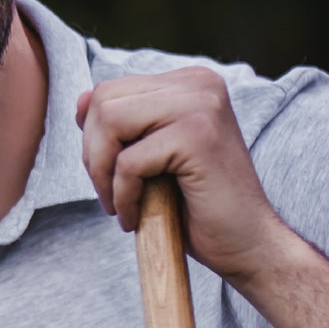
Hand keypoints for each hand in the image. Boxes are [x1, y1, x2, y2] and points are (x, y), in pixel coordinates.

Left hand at [76, 66, 290, 285]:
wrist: (247, 244)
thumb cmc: (197, 207)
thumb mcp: (151, 156)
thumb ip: (121, 126)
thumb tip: (81, 99)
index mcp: (189, 82)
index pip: (109, 91)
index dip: (94, 138)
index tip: (110, 175)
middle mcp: (198, 83)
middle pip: (104, 102)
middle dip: (93, 155)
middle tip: (111, 194)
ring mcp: (201, 104)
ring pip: (110, 123)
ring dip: (102, 174)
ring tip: (120, 206)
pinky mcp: (197, 136)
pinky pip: (128, 162)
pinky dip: (122, 196)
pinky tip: (136, 218)